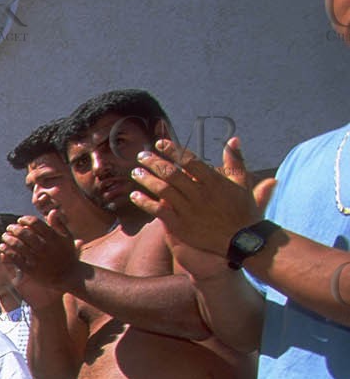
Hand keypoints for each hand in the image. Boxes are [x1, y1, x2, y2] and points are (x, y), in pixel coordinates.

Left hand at [2, 213, 81, 288]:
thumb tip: (52, 211)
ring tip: (5, 237)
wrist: (68, 275)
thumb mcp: (67, 237)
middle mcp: (44, 247)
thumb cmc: (67, 254)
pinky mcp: (31, 269)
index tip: (20, 220)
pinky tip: (3, 248)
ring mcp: (37, 258)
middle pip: (24, 233)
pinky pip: (15, 258)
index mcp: (53, 237)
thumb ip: (59, 224)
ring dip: (8, 239)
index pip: (35, 223)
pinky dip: (7, 252)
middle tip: (9, 228)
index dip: (25, 220)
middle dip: (13, 228)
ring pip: (17, 245)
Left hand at [130, 137, 261, 254]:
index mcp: (213, 180)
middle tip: (141, 155)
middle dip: (154, 162)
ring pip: (162, 190)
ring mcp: (188, 210)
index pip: (188, 160)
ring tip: (135, 172)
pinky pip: (158, 211)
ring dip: (146, 179)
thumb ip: (235, 160)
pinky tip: (134, 196)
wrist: (242, 240)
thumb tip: (233, 139)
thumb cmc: (243, 210)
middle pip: (171, 173)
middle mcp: (199, 193)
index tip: (159, 144)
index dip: (172, 150)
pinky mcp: (181, 225)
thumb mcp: (242, 182)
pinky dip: (145, 203)